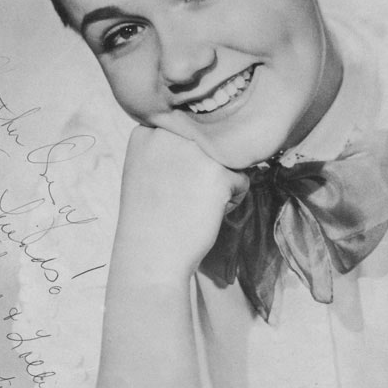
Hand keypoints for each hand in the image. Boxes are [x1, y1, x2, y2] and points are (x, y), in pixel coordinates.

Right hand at [116, 125, 248, 283]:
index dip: (183, 162)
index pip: (188, 133)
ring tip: (191, 204)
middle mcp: (169, 134)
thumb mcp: (147, 168)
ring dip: (218, 183)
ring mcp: (194, 152)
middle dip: (203, 170)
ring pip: (227, 160)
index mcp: (148, 131)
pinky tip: (205, 214)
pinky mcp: (218, 173)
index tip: (165, 184)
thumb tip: (214, 131)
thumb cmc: (150, 218)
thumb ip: (170, 144)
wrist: (152, 257)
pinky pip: (241, 180)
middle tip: (179, 196)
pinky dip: (231, 200)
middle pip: (210, 143)